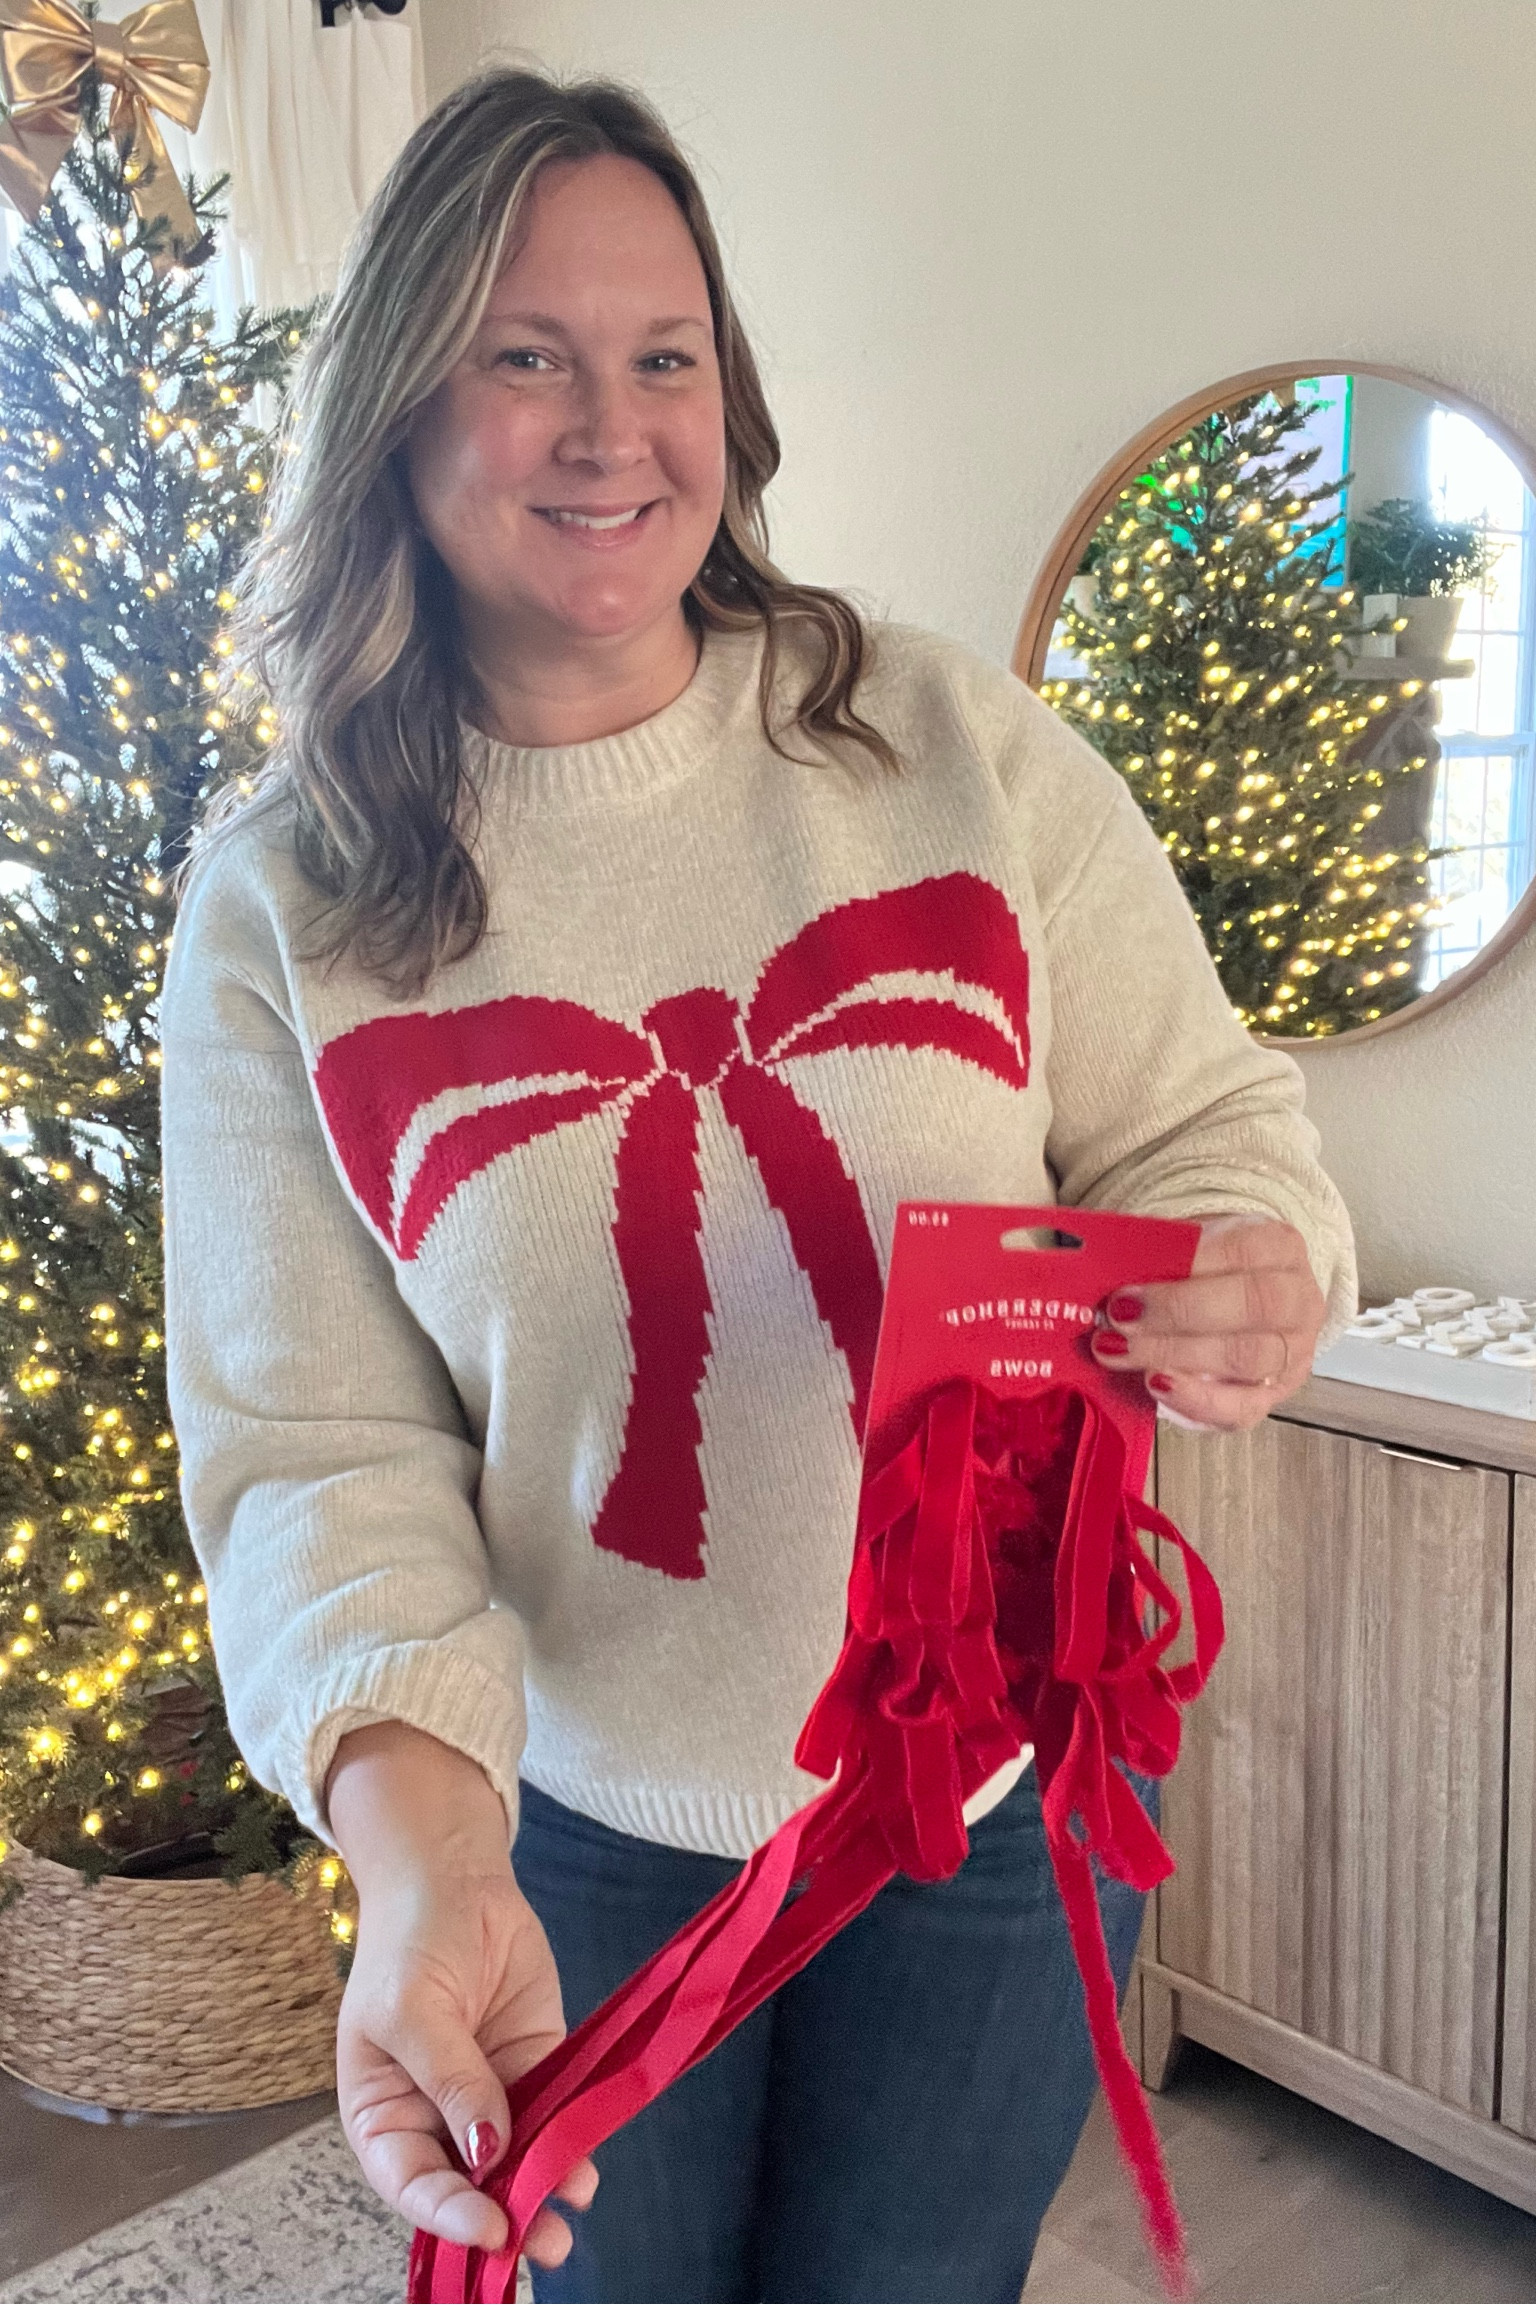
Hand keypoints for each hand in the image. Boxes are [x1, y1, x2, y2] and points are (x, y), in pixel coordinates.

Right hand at [336, 1860, 597, 2266]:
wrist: (454, 1876)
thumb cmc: (407, 1941)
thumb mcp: (410, 2010)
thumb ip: (450, 2081)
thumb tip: (485, 2151)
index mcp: (384, 2114)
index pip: (411, 2182)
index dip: (448, 2213)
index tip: (489, 2226)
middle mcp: (436, 2117)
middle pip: (468, 2185)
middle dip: (504, 2215)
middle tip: (544, 2241)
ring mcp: (489, 2094)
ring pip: (518, 2158)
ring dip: (544, 2186)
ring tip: (572, 2210)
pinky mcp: (535, 2065)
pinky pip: (553, 2113)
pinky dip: (571, 2140)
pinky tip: (586, 2163)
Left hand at [1089, 1213, 1324, 1431]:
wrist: (1237, 1304)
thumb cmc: (1208, 1272)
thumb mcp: (1189, 1247)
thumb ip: (1159, 1255)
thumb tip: (1103, 1266)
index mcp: (1280, 1248)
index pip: (1245, 1251)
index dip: (1189, 1265)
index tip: (1140, 1276)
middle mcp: (1298, 1300)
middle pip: (1252, 1306)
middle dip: (1178, 1312)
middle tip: (1119, 1318)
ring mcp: (1291, 1353)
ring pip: (1248, 1358)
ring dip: (1176, 1355)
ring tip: (1122, 1351)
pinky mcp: (1272, 1397)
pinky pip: (1242, 1408)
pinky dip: (1194, 1399)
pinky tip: (1156, 1384)